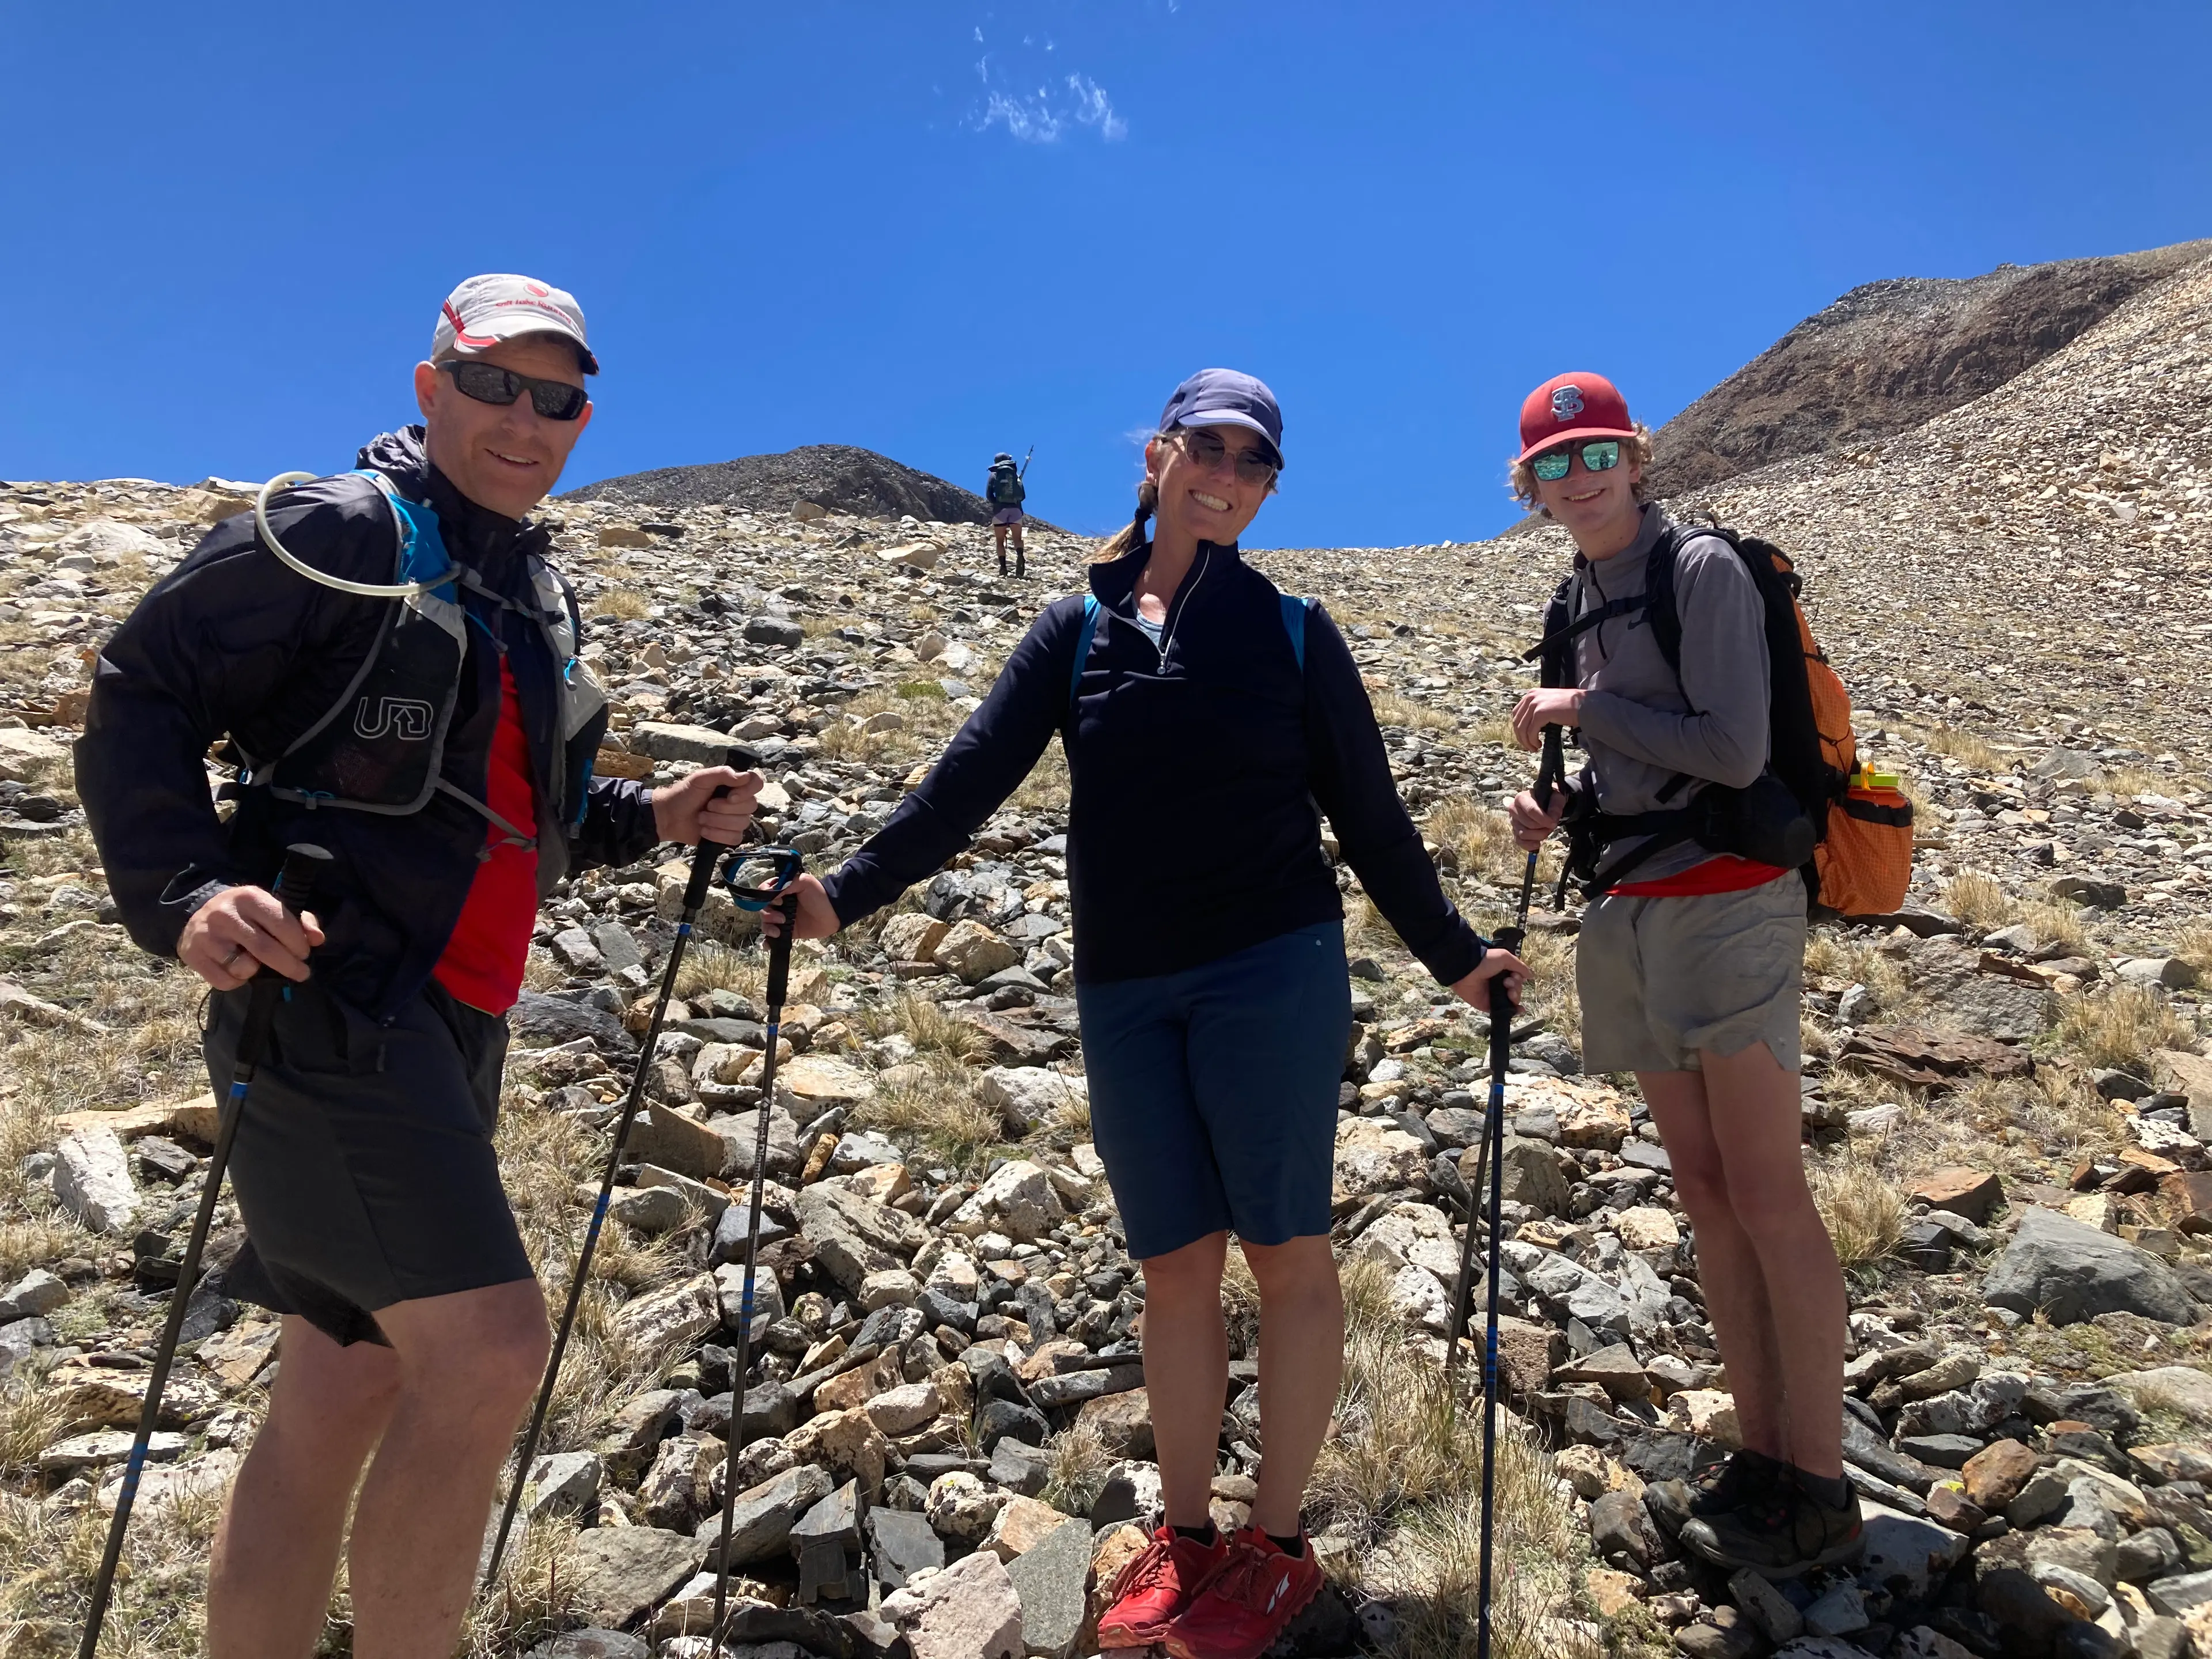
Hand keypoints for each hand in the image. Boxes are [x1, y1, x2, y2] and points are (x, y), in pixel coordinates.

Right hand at [178, 885, 325, 990]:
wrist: (199, 913)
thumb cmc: (246, 914)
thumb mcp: (271, 908)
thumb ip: (299, 922)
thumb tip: (317, 939)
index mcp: (249, 897)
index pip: (282, 924)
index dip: (298, 944)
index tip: (304, 954)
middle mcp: (226, 914)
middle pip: (265, 950)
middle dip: (290, 966)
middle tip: (301, 973)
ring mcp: (207, 936)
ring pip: (244, 968)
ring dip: (257, 972)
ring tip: (256, 964)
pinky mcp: (193, 955)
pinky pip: (225, 981)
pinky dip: (237, 982)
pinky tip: (236, 969)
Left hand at [651, 765, 762, 846]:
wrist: (670, 816)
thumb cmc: (685, 794)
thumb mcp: (701, 778)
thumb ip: (723, 773)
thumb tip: (745, 776)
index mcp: (734, 785)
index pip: (756, 784)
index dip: (748, 791)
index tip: (730, 796)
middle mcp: (739, 802)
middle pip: (750, 806)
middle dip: (724, 809)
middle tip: (707, 806)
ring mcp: (735, 820)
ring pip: (742, 824)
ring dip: (717, 822)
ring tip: (701, 818)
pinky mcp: (728, 836)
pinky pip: (735, 838)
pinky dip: (717, 835)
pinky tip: (704, 831)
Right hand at [757, 873, 840, 940]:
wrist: (834, 913)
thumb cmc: (820, 895)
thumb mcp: (804, 882)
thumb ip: (786, 884)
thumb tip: (770, 892)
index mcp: (782, 890)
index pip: (764, 892)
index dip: (765, 898)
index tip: (778, 902)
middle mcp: (780, 904)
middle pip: (762, 909)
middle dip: (768, 915)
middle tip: (782, 918)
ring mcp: (782, 919)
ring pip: (765, 923)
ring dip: (768, 927)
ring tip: (779, 931)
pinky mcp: (788, 932)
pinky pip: (772, 937)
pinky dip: (768, 941)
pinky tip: (769, 944)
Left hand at [1449, 946, 1526, 1012]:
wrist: (1467, 971)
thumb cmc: (1486, 961)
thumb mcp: (1505, 957)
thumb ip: (1520, 966)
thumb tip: (1531, 976)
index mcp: (1503, 973)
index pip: (1518, 980)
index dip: (1518, 979)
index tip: (1513, 976)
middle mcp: (1500, 985)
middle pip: (1517, 990)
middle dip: (1516, 987)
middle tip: (1506, 983)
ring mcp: (1495, 996)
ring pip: (1513, 1000)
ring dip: (1515, 996)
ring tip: (1508, 992)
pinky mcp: (1489, 1006)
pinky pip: (1504, 1011)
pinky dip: (1514, 1011)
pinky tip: (1519, 1009)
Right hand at [1508, 788, 1567, 851]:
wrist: (1543, 803)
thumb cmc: (1548, 799)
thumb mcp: (1555, 798)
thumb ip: (1555, 807)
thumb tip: (1552, 820)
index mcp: (1521, 798)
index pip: (1531, 810)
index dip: (1543, 819)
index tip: (1553, 823)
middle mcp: (1513, 809)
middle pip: (1528, 824)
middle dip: (1543, 828)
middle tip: (1551, 826)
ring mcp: (1513, 822)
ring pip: (1523, 834)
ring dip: (1538, 836)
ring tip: (1546, 831)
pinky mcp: (1514, 832)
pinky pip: (1519, 842)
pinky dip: (1529, 845)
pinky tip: (1538, 842)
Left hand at [1510, 688, 1583, 750]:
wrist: (1584, 704)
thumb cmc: (1570, 706)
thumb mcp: (1549, 704)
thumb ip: (1537, 710)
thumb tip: (1528, 726)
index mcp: (1532, 693)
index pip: (1516, 713)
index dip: (1518, 728)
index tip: (1524, 738)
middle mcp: (1531, 696)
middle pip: (1517, 721)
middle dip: (1521, 737)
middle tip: (1528, 746)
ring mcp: (1535, 704)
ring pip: (1522, 728)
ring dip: (1526, 741)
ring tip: (1533, 748)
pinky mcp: (1540, 713)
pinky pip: (1531, 731)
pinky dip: (1532, 741)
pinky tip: (1538, 744)